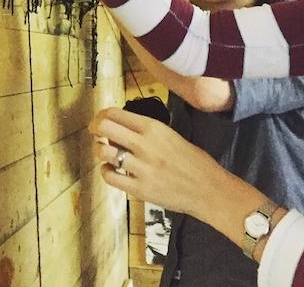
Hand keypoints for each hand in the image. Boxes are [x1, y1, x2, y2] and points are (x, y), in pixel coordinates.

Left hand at [88, 106, 230, 217]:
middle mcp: (144, 145)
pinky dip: (106, 171)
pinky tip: (112, 169)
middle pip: (104, 127)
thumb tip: (119, 128)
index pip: (115, 113)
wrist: (209, 190)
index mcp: (153, 128)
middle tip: (96, 133)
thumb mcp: (170, 136)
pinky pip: (110, 176)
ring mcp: (141, 168)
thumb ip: (145, 131)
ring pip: (103, 151)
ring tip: (105, 152)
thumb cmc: (193, 161)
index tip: (100, 120)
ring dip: (98, 149)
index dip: (102, 115)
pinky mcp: (139, 189)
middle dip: (95, 128)